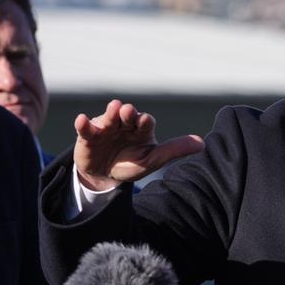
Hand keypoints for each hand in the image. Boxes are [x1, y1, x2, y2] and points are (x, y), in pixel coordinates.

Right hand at [73, 99, 203, 190]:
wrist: (105, 176)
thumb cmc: (130, 164)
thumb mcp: (153, 160)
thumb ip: (174, 150)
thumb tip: (203, 144)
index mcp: (141, 129)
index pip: (145, 122)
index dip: (144, 122)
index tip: (145, 120)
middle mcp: (124, 124)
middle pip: (126, 116)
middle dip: (128, 113)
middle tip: (128, 110)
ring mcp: (106, 128)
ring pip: (108, 118)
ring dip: (110, 113)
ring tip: (113, 108)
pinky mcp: (88, 135)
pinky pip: (86, 127)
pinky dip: (83, 123)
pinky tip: (82, 120)